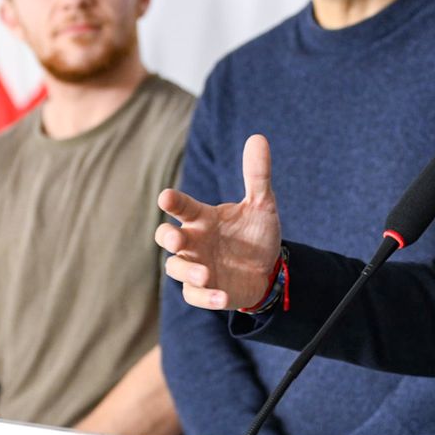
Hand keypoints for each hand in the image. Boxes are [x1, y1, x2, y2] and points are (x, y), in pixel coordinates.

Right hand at [156, 135, 282, 310]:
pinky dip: (206, 297)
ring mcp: (196, 266)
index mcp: (202, 218)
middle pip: (166, 238)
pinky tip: (222, 296)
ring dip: (187, 270)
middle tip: (178, 240)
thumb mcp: (262, 204)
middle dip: (168, 238)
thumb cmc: (255, 234)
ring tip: (206, 273)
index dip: (173, 202)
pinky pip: (195, 295)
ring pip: (175, 268)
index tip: (166, 197)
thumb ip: (257, 174)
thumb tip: (258, 137)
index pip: (182, 206)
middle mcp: (194, 241)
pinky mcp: (205, 290)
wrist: (269, 269)